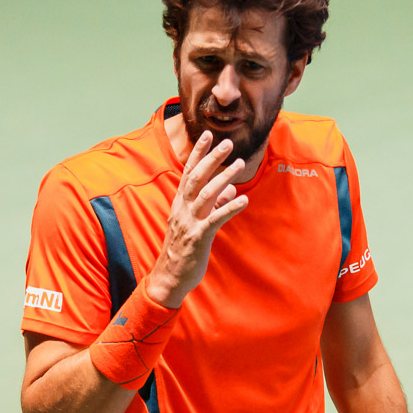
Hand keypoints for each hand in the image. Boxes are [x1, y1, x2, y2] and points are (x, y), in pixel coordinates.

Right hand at [145, 131, 247, 308]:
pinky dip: (230, 207)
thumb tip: (229, 190)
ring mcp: (190, 222)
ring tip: (239, 163)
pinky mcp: (199, 237)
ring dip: (224, 177)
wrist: (169, 277)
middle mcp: (183, 209)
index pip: (188, 172)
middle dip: (212, 158)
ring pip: (207, 193)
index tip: (207, 135)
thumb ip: (212, 205)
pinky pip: (216, 218)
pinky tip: (243, 198)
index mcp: (180, 204)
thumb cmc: (183, 250)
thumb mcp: (196, 223)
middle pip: (197, 177)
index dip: (198, 153)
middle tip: (227, 143)